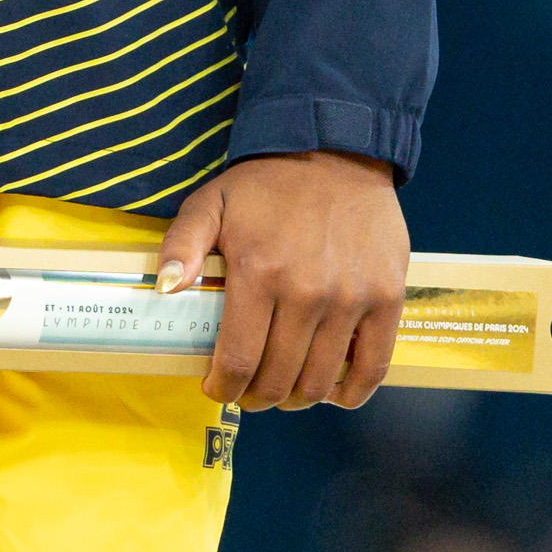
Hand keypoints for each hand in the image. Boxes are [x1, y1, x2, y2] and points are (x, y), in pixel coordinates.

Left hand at [157, 151, 408, 410]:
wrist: (335, 153)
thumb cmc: (265, 184)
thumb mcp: (210, 203)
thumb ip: (181, 245)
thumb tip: (164, 289)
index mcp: (258, 273)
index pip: (238, 358)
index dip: (224, 387)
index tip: (217, 390)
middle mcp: (306, 293)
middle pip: (279, 377)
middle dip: (256, 396)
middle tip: (248, 393)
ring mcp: (351, 299)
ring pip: (321, 379)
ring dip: (298, 398)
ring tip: (284, 392)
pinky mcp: (388, 298)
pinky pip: (374, 365)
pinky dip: (352, 391)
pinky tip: (333, 393)